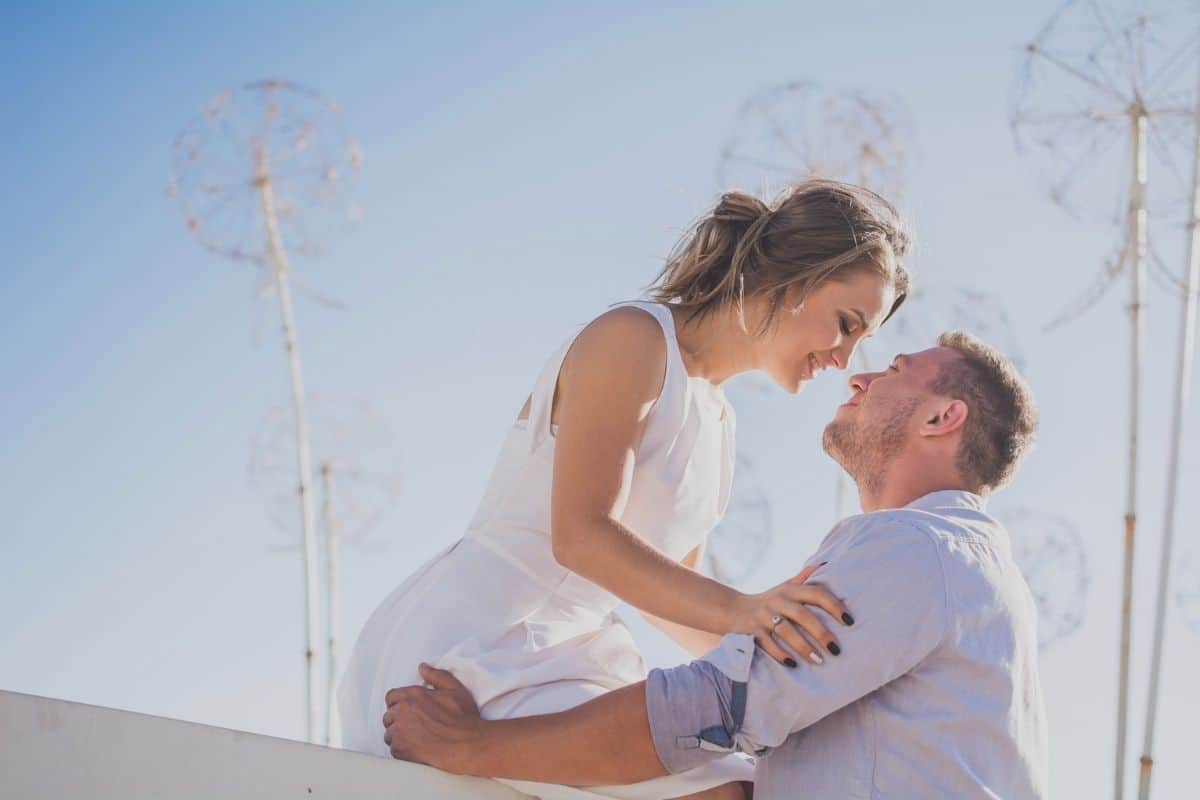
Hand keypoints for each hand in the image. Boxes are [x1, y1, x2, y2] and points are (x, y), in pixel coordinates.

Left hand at [383, 663, 485, 774]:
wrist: (467, 744)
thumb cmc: (463, 719)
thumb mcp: (455, 690)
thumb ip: (437, 676)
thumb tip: (423, 668)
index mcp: (413, 695)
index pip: (391, 697)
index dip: (399, 703)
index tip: (409, 710)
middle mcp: (403, 711)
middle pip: (389, 715)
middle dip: (399, 720)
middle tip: (416, 725)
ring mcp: (400, 731)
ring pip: (389, 733)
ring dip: (399, 735)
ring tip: (417, 737)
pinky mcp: (400, 749)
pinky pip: (393, 748)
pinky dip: (402, 749)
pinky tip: (417, 747)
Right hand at [729, 563, 852, 666]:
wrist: (733, 610)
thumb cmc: (769, 601)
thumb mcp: (786, 586)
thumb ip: (805, 578)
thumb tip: (827, 564)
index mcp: (790, 590)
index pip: (816, 593)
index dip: (834, 606)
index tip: (850, 621)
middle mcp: (778, 600)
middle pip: (803, 615)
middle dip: (821, 633)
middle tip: (836, 649)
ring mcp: (763, 616)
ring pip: (786, 631)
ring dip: (803, 647)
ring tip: (819, 661)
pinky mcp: (751, 631)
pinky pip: (767, 643)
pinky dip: (780, 654)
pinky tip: (793, 664)